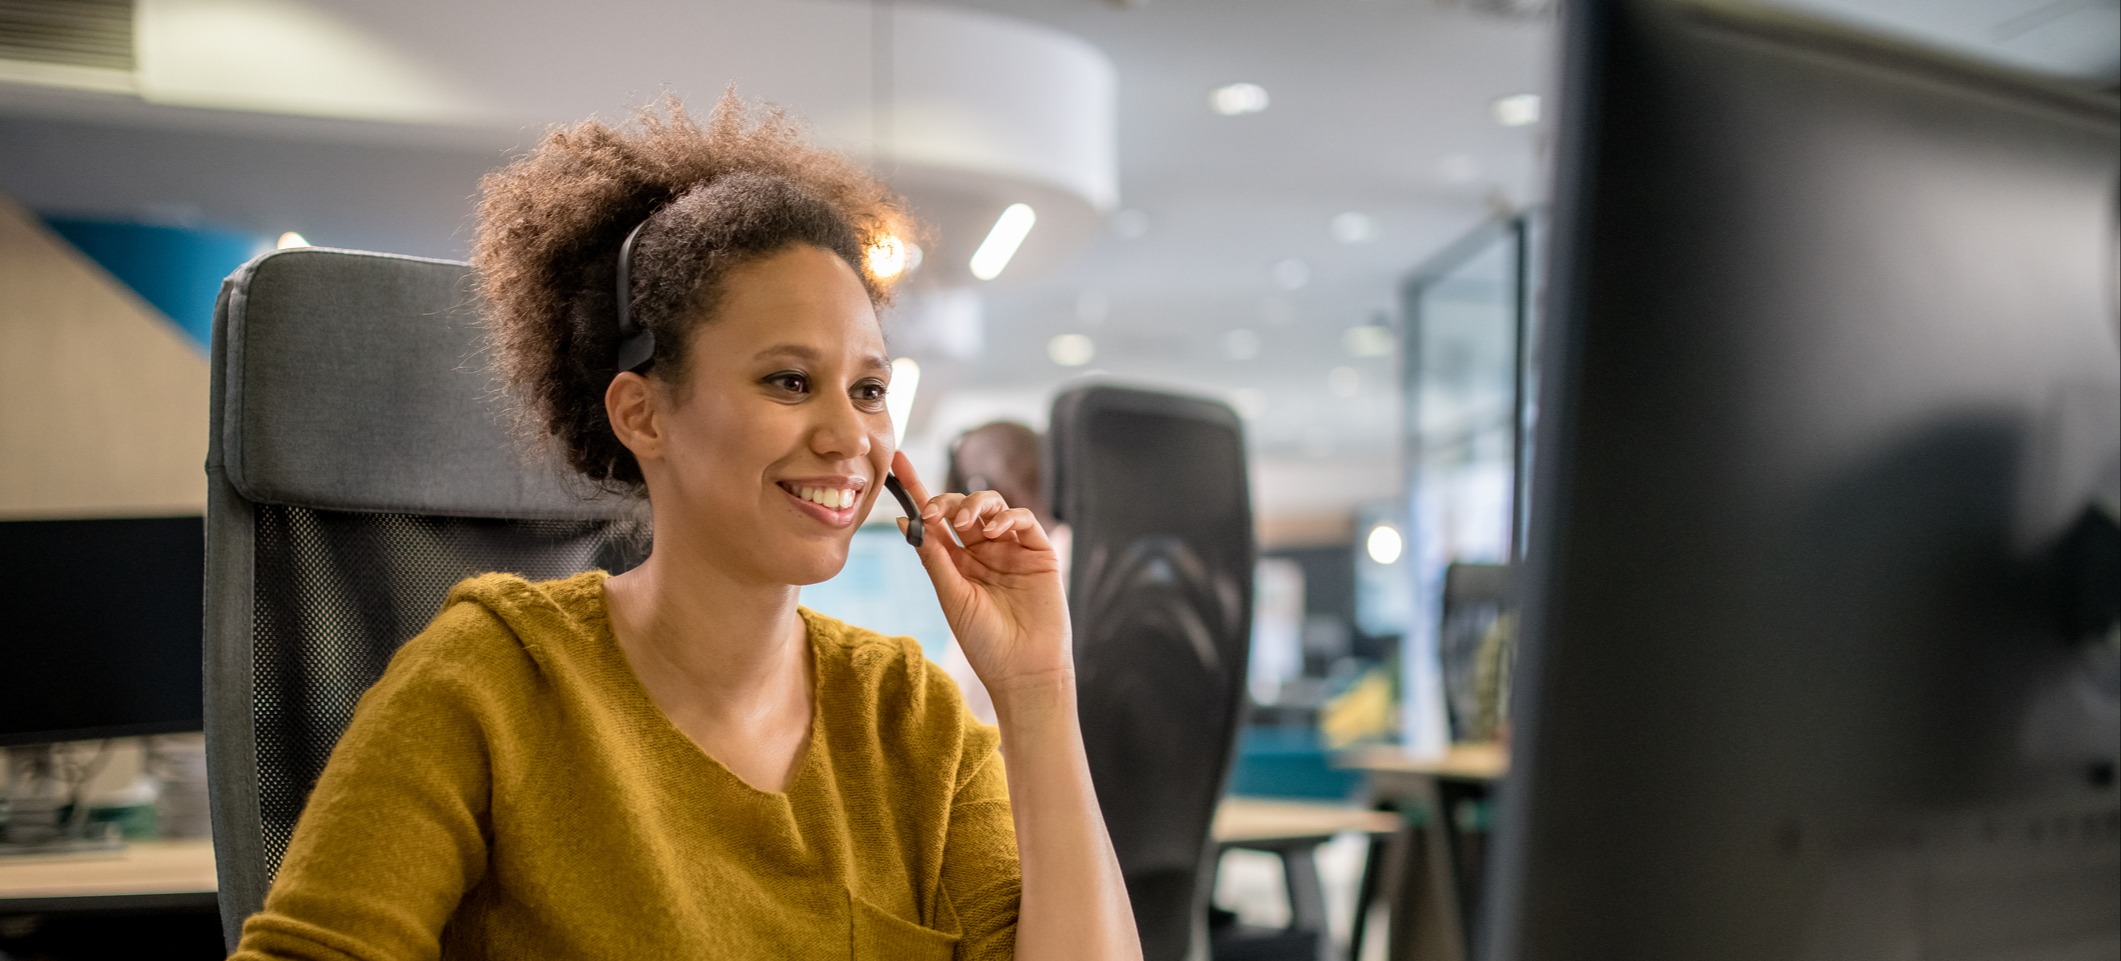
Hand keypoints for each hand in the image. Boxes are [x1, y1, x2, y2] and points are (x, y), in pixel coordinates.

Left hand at [891, 450, 1071, 695]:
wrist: (1023, 669)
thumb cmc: (984, 641)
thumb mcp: (951, 596)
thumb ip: (934, 556)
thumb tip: (905, 520)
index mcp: (957, 562)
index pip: (935, 520)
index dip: (917, 490)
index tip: (898, 463)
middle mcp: (983, 551)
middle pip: (962, 508)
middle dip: (945, 501)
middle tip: (934, 513)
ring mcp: (1011, 550)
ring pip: (992, 506)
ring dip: (975, 505)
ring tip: (963, 524)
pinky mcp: (1039, 552)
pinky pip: (1023, 520)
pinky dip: (1007, 517)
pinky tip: (994, 531)